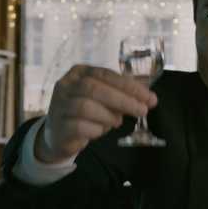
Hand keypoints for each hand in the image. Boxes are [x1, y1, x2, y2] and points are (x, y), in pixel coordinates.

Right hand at [35, 64, 157, 162]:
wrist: (59, 135)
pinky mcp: (58, 126)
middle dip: (123, 100)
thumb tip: (149, 98)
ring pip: (86, 107)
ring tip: (117, 122)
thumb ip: (123, 94)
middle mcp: (66, 85)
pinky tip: (100, 131)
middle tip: (142, 111)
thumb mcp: (104, 99)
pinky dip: (96, 130)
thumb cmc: (86, 113)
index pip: (105, 74)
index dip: (129, 86)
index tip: (149, 97)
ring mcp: (59, 105)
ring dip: (108, 116)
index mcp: (79, 72)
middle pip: (95, 88)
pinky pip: (80, 127)